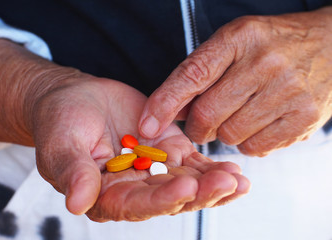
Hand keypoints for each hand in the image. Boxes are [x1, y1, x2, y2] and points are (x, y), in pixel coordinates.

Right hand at [29, 69, 249, 220]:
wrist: (76, 98)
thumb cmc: (60, 121)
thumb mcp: (61, 144)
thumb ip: (72, 172)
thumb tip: (77, 203)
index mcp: (105, 195)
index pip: (135, 205)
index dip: (161, 199)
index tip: (185, 186)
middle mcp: (133, 189)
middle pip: (169, 198)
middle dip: (199, 192)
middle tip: (226, 183)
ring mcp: (153, 171)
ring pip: (187, 183)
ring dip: (213, 184)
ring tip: (238, 179)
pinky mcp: (167, 151)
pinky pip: (193, 164)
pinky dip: (212, 168)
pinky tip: (234, 170)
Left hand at [139, 7, 331, 155]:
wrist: (331, 46)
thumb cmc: (272, 46)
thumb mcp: (235, 42)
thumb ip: (201, 72)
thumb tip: (168, 112)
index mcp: (240, 38)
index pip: (192, 75)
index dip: (164, 104)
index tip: (146, 126)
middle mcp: (265, 63)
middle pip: (207, 114)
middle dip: (196, 127)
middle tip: (202, 122)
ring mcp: (288, 91)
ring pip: (229, 136)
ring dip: (224, 133)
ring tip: (240, 114)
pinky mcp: (304, 118)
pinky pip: (256, 148)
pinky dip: (248, 142)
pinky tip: (258, 123)